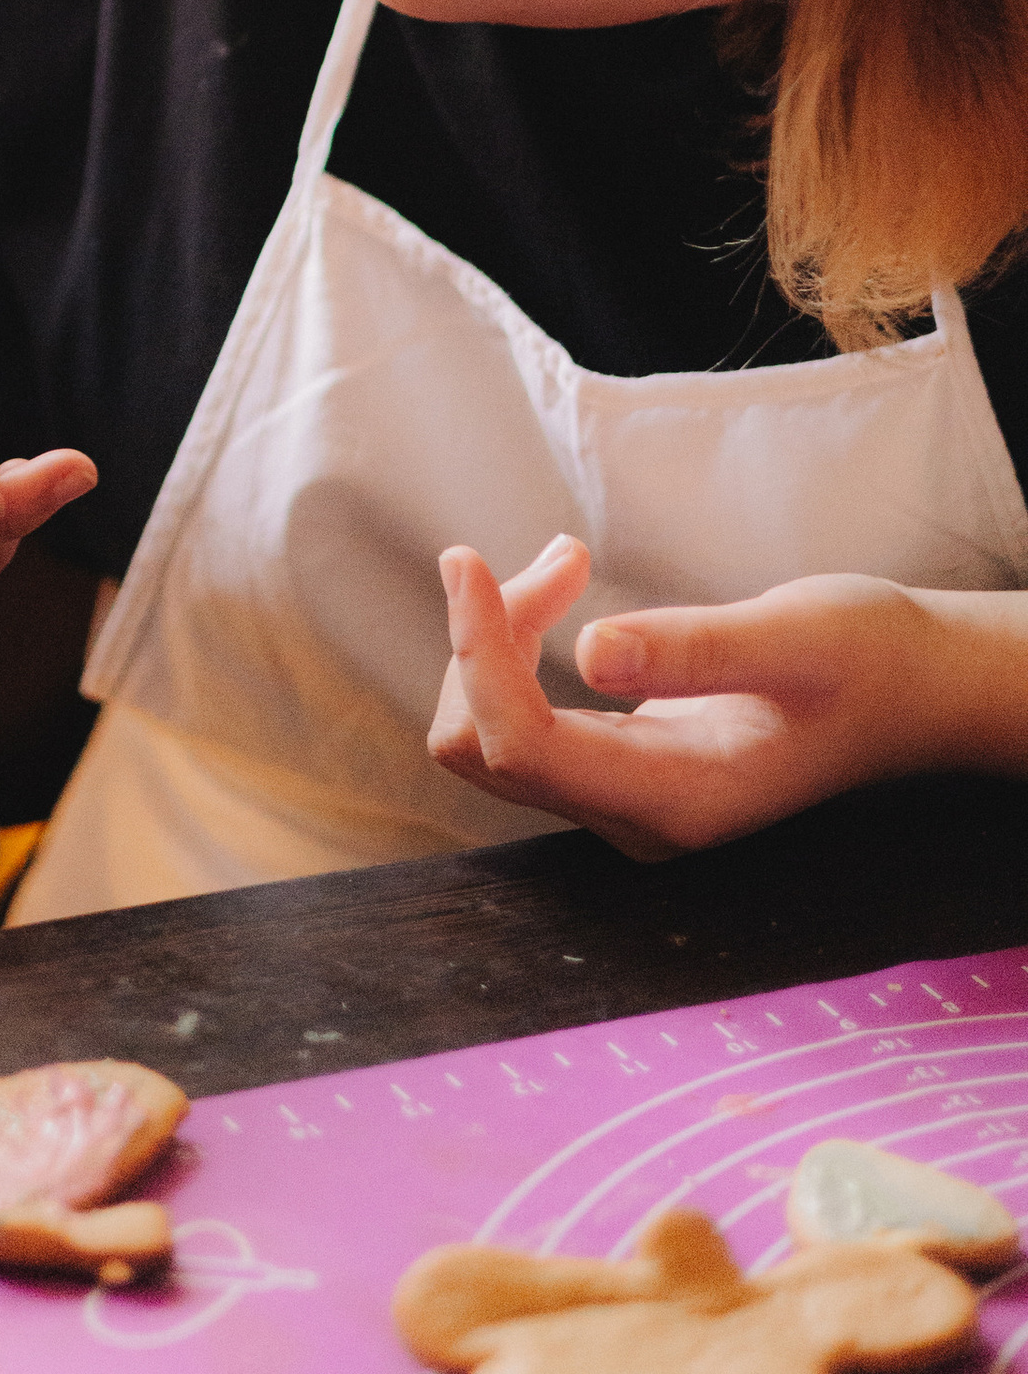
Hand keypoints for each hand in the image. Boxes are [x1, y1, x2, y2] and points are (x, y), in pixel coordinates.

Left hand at [427, 536, 1004, 861]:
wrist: (909, 690)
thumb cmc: (867, 658)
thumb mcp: (796, 636)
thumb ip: (697, 649)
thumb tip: (589, 651)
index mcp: (678, 799)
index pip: (522, 745)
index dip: (477, 652)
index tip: (463, 558)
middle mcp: (635, 816)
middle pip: (482, 742)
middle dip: (490, 639)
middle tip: (566, 556)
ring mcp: (620, 798)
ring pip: (490, 729)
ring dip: (500, 636)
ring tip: (569, 560)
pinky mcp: (614, 766)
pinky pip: (519, 716)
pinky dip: (517, 644)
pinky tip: (568, 584)